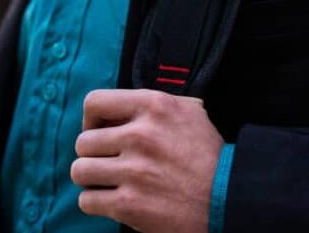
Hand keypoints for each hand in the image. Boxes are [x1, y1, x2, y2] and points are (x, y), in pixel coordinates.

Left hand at [71, 89, 223, 232]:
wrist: (228, 198)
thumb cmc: (207, 155)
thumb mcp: (189, 111)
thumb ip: (153, 105)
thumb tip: (120, 108)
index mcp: (154, 105)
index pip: (94, 102)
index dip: (90, 119)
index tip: (99, 131)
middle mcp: (141, 135)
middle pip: (83, 141)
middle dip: (93, 154)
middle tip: (108, 162)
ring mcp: (134, 171)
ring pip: (80, 170)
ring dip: (91, 178)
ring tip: (106, 181)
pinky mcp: (130, 205)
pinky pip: (88, 201)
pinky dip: (95, 202)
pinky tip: (112, 200)